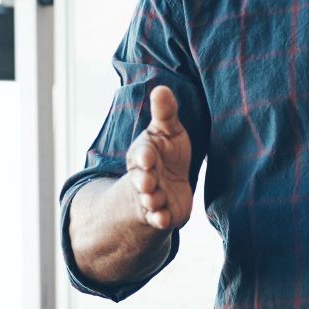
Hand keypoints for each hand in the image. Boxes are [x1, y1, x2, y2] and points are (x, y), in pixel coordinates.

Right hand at [124, 85, 195, 233]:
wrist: (168, 186)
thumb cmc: (166, 154)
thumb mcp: (166, 132)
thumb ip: (165, 113)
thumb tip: (162, 88)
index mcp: (143, 155)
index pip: (141, 155)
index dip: (144, 156)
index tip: (148, 157)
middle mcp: (144, 178)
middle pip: (140, 180)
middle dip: (143, 181)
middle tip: (148, 182)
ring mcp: (152, 198)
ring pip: (149, 200)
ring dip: (151, 200)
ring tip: (154, 200)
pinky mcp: (163, 214)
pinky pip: (159, 219)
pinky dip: (159, 220)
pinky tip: (162, 219)